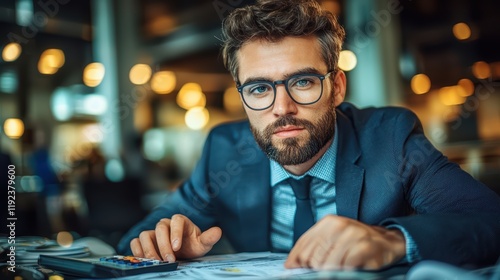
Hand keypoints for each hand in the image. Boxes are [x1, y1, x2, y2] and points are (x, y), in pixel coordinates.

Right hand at [130, 214, 221, 261]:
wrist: (183, 252)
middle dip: (164, 245)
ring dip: (149, 249)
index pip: (176, 221)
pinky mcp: (144, 241)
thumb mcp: (202, 244)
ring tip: (157, 262)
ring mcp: (153, 232)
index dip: (175, 233)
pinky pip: (136, 242)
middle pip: (159, 228)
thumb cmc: (192, 245)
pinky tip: (146, 260)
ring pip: (145, 235)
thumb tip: (218, 231)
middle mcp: (165, 224)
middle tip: (169, 260)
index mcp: (180, 221)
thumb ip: (209, 238)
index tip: (177, 247)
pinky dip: (137, 250)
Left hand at [285, 215, 405, 269]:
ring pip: (328, 265)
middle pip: (314, 257)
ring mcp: (353, 236)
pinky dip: (344, 273)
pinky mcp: (365, 248)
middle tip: (321, 273)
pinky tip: (348, 271)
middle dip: (314, 270)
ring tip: (336, 271)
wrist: (387, 241)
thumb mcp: (332, 239)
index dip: (297, 261)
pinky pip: (345, 268)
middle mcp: (340, 226)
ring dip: (330, 273)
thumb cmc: (355, 242)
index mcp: (328, 222)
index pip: (304, 245)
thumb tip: (290, 265)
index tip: (295, 271)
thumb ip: (312, 248)